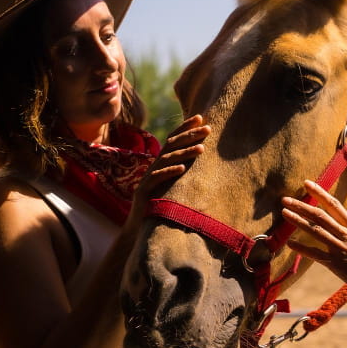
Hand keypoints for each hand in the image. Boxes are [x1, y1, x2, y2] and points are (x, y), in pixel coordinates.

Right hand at [126, 115, 209, 231]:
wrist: (139, 230)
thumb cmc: (160, 209)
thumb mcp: (173, 188)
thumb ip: (182, 174)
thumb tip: (205, 162)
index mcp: (160, 165)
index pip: (173, 140)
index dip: (184, 128)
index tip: (201, 117)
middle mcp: (153, 168)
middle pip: (171, 146)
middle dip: (189, 135)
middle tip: (207, 128)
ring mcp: (147, 179)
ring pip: (166, 160)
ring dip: (184, 153)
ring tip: (202, 148)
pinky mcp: (143, 192)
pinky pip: (156, 179)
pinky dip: (169, 172)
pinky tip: (182, 169)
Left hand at [281, 180, 346, 298]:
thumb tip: (342, 230)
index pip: (334, 204)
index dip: (319, 193)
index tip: (307, 184)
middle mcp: (346, 234)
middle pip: (320, 215)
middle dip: (302, 205)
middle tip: (286, 199)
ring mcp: (340, 248)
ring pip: (316, 230)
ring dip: (298, 221)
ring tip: (285, 213)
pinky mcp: (336, 264)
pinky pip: (315, 254)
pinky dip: (302, 248)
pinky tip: (289, 243)